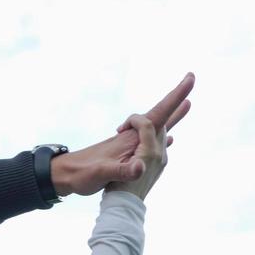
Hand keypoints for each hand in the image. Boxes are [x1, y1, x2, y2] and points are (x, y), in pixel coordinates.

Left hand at [52, 72, 192, 196]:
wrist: (64, 176)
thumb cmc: (80, 175)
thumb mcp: (100, 174)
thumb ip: (121, 171)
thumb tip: (140, 168)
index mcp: (130, 139)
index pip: (156, 115)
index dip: (175, 97)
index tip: (190, 78)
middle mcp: (133, 138)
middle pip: (160, 115)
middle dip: (176, 100)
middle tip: (190, 79)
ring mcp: (131, 144)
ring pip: (157, 126)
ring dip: (173, 115)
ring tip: (186, 104)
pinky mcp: (128, 153)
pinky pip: (151, 139)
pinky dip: (162, 133)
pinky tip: (169, 137)